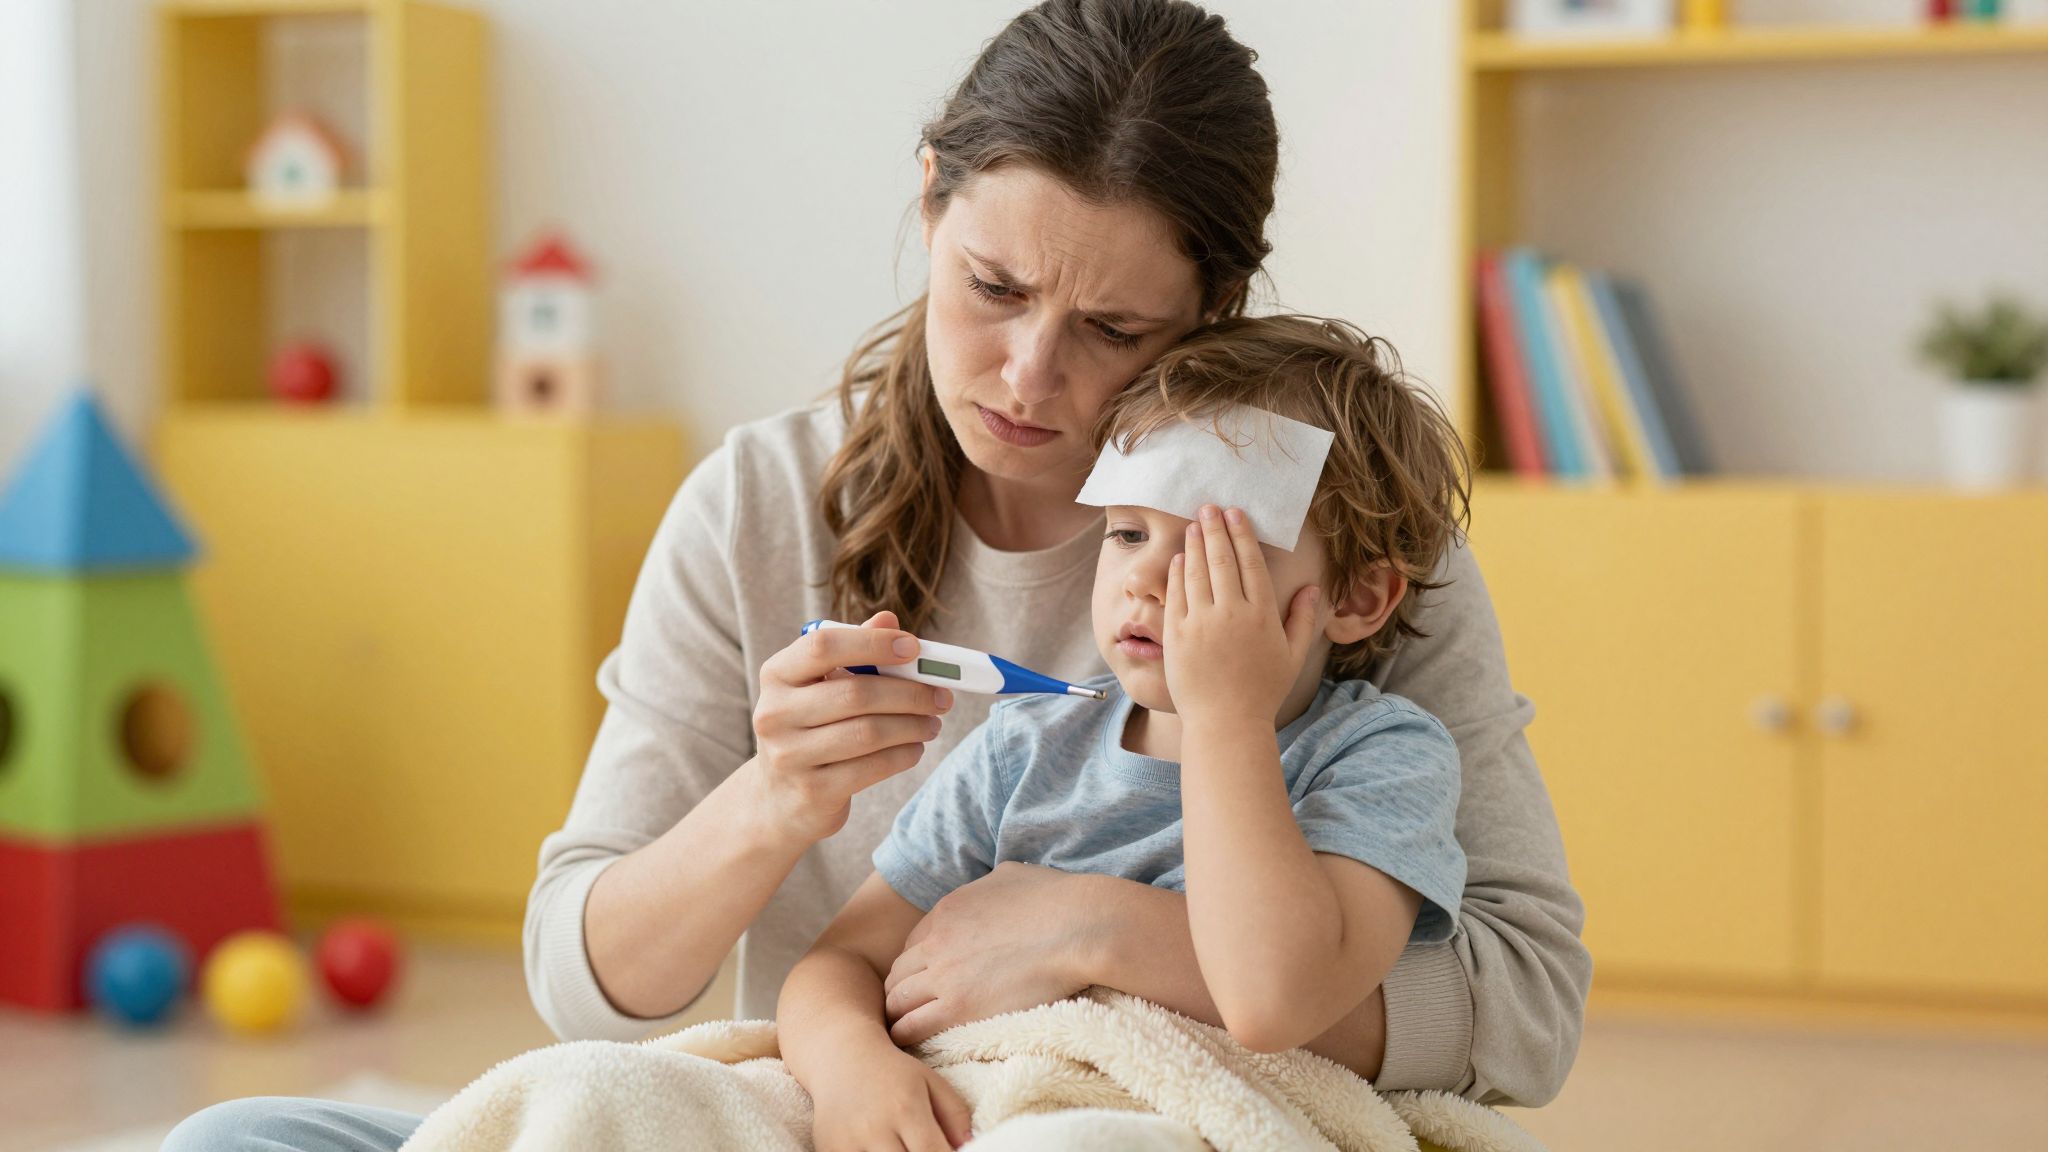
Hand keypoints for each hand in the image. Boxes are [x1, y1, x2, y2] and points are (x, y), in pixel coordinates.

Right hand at [748, 611, 953, 843]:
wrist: (780, 799)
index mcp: (777, 674)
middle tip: (942, 696)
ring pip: (868, 733)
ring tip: (933, 723)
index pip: (823, 646)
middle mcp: (775, 713)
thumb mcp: (820, 686)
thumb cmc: (810, 728)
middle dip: (910, 693)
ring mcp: (789, 756)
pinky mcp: (813, 791)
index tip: (914, 647)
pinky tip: (914, 748)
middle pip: (856, 693)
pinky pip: (872, 767)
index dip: (873, 643)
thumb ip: (853, 650)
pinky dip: (903, 755)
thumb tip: (889, 618)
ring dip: (912, 725)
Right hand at [808, 1046, 971, 1151]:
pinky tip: (880, 1150)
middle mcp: (875, 1128)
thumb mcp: (931, 1082)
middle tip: (924, 1151)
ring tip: (901, 1149)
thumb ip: (956, 1115)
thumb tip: (969, 1146)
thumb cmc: (893, 1071)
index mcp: (906, 1108)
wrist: (841, 1056)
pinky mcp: (828, 1149)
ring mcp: (847, 1142)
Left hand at [882, 862, 1094, 1045]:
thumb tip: (989, 892)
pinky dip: (907, 1034)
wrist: (1079, 927)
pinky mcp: (958, 1008)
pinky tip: (914, 1041)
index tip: (929, 979)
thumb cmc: (1056, 900)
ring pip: (897, 1001)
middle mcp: (936, 942)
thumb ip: (985, 888)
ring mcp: (944, 976)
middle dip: (902, 989)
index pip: (913, 945)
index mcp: (946, 911)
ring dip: (900, 1013)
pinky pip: (911, 1027)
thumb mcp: (1008, 876)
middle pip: (898, 974)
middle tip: (915, 1006)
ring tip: (909, 1027)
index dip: (919, 963)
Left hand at [1165, 505, 1321, 728]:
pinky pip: (1177, 595)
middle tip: (1209, 507)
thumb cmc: (1262, 691)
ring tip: (1194, 525)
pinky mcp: (1177, 635)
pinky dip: (1177, 573)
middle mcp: (1231, 614)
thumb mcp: (1292, 656)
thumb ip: (1303, 619)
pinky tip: (1179, 558)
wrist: (1225, 723)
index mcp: (1261, 616)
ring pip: (1196, 572)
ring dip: (1194, 544)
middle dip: (1214, 529)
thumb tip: (1312, 588)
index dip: (1242, 534)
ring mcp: (1201, 623)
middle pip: (1221, 560)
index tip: (1235, 514)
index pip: (1250, 563)